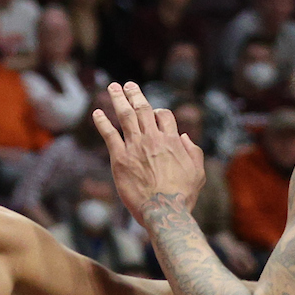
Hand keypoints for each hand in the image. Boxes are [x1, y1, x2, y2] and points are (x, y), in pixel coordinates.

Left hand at [91, 83, 205, 224]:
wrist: (164, 210)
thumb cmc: (183, 195)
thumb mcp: (198, 172)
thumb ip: (193, 152)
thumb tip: (185, 137)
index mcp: (172, 141)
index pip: (164, 115)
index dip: (158, 111)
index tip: (154, 112)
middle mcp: (153, 139)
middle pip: (143, 109)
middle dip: (135, 94)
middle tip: (128, 84)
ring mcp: (135, 147)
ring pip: (125, 116)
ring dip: (118, 99)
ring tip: (113, 87)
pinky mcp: (120, 158)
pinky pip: (109, 134)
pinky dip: (102, 122)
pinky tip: (97, 112)